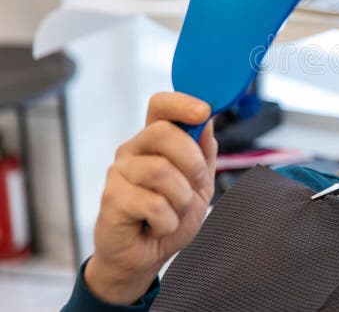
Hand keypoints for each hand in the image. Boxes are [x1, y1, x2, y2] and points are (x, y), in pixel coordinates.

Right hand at [84, 92, 216, 304]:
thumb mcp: (199, 185)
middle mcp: (133, 150)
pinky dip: (167, 221)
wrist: (144, 256)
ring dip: (181, 198)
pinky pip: (153, 203)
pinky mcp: (111, 198)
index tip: (204, 111)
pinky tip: (158, 226)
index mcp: (154, 141)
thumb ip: (204, 154)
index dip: (182, 102)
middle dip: (192, 161)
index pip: (160, 105)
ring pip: (161, 171)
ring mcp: (119, 173)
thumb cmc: (170, 216)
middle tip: (198, 185)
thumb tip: (207, 122)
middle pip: (163, 132)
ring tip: (174, 212)